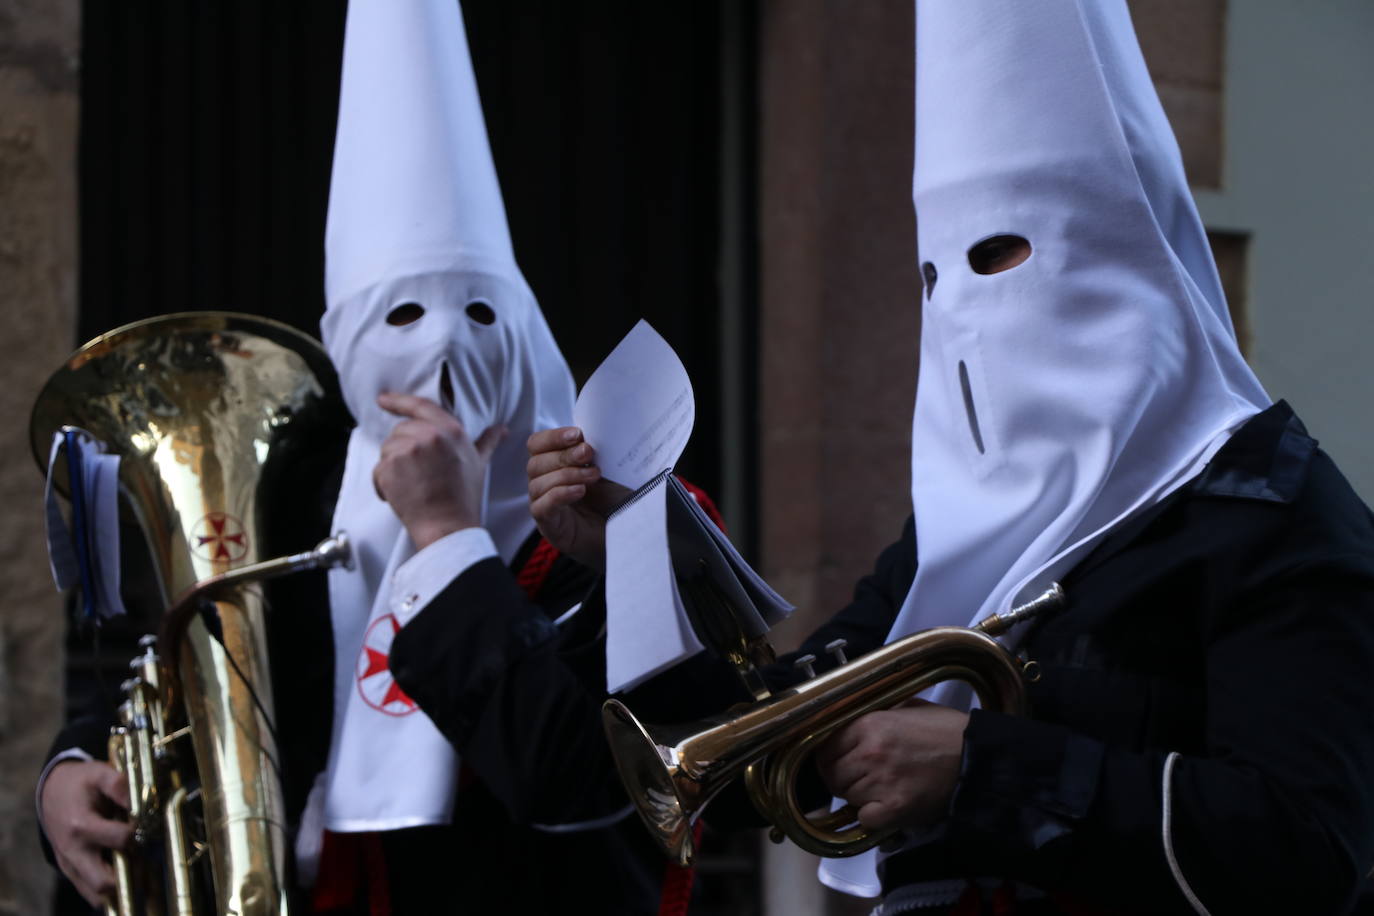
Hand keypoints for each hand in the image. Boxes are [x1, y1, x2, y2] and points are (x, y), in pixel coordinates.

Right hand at [40, 759, 132, 907]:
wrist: (50, 792)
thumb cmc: (80, 783)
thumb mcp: (99, 773)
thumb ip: (119, 785)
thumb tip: (140, 800)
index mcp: (81, 826)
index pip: (120, 840)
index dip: (139, 833)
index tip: (146, 824)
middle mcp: (74, 851)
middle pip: (103, 882)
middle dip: (129, 877)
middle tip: (146, 862)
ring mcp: (70, 865)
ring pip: (97, 894)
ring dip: (122, 888)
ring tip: (142, 873)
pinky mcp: (71, 871)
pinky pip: (90, 892)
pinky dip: (111, 890)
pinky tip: (129, 875)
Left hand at [373, 392, 505, 549]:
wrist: (448, 525)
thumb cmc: (464, 496)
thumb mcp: (479, 463)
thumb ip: (487, 442)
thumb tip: (501, 429)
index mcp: (450, 429)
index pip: (420, 405)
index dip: (399, 400)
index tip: (383, 399)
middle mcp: (428, 435)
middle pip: (400, 430)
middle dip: (403, 448)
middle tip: (417, 473)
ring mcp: (407, 450)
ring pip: (387, 450)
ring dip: (392, 467)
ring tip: (411, 485)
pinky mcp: (389, 467)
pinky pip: (378, 470)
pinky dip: (383, 484)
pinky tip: (399, 495)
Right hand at [526, 427, 630, 569]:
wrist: (627, 535)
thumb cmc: (616, 500)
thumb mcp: (610, 468)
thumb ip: (597, 450)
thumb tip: (597, 429)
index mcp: (555, 464)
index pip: (537, 444)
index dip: (553, 437)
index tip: (577, 434)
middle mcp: (544, 483)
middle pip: (535, 463)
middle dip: (564, 455)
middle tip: (588, 453)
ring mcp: (544, 505)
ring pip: (537, 484)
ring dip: (566, 475)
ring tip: (593, 475)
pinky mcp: (549, 527)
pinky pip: (542, 507)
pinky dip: (559, 495)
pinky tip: (579, 491)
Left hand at [814, 699, 967, 830]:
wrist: (978, 757)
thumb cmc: (946, 731)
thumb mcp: (906, 707)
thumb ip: (875, 715)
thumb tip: (849, 726)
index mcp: (869, 724)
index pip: (826, 748)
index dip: (830, 757)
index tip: (837, 761)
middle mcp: (870, 753)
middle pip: (832, 774)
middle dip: (841, 778)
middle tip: (857, 779)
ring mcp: (882, 782)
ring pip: (846, 796)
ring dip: (857, 795)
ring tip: (878, 789)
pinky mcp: (895, 808)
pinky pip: (864, 818)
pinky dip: (871, 815)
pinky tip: (885, 805)